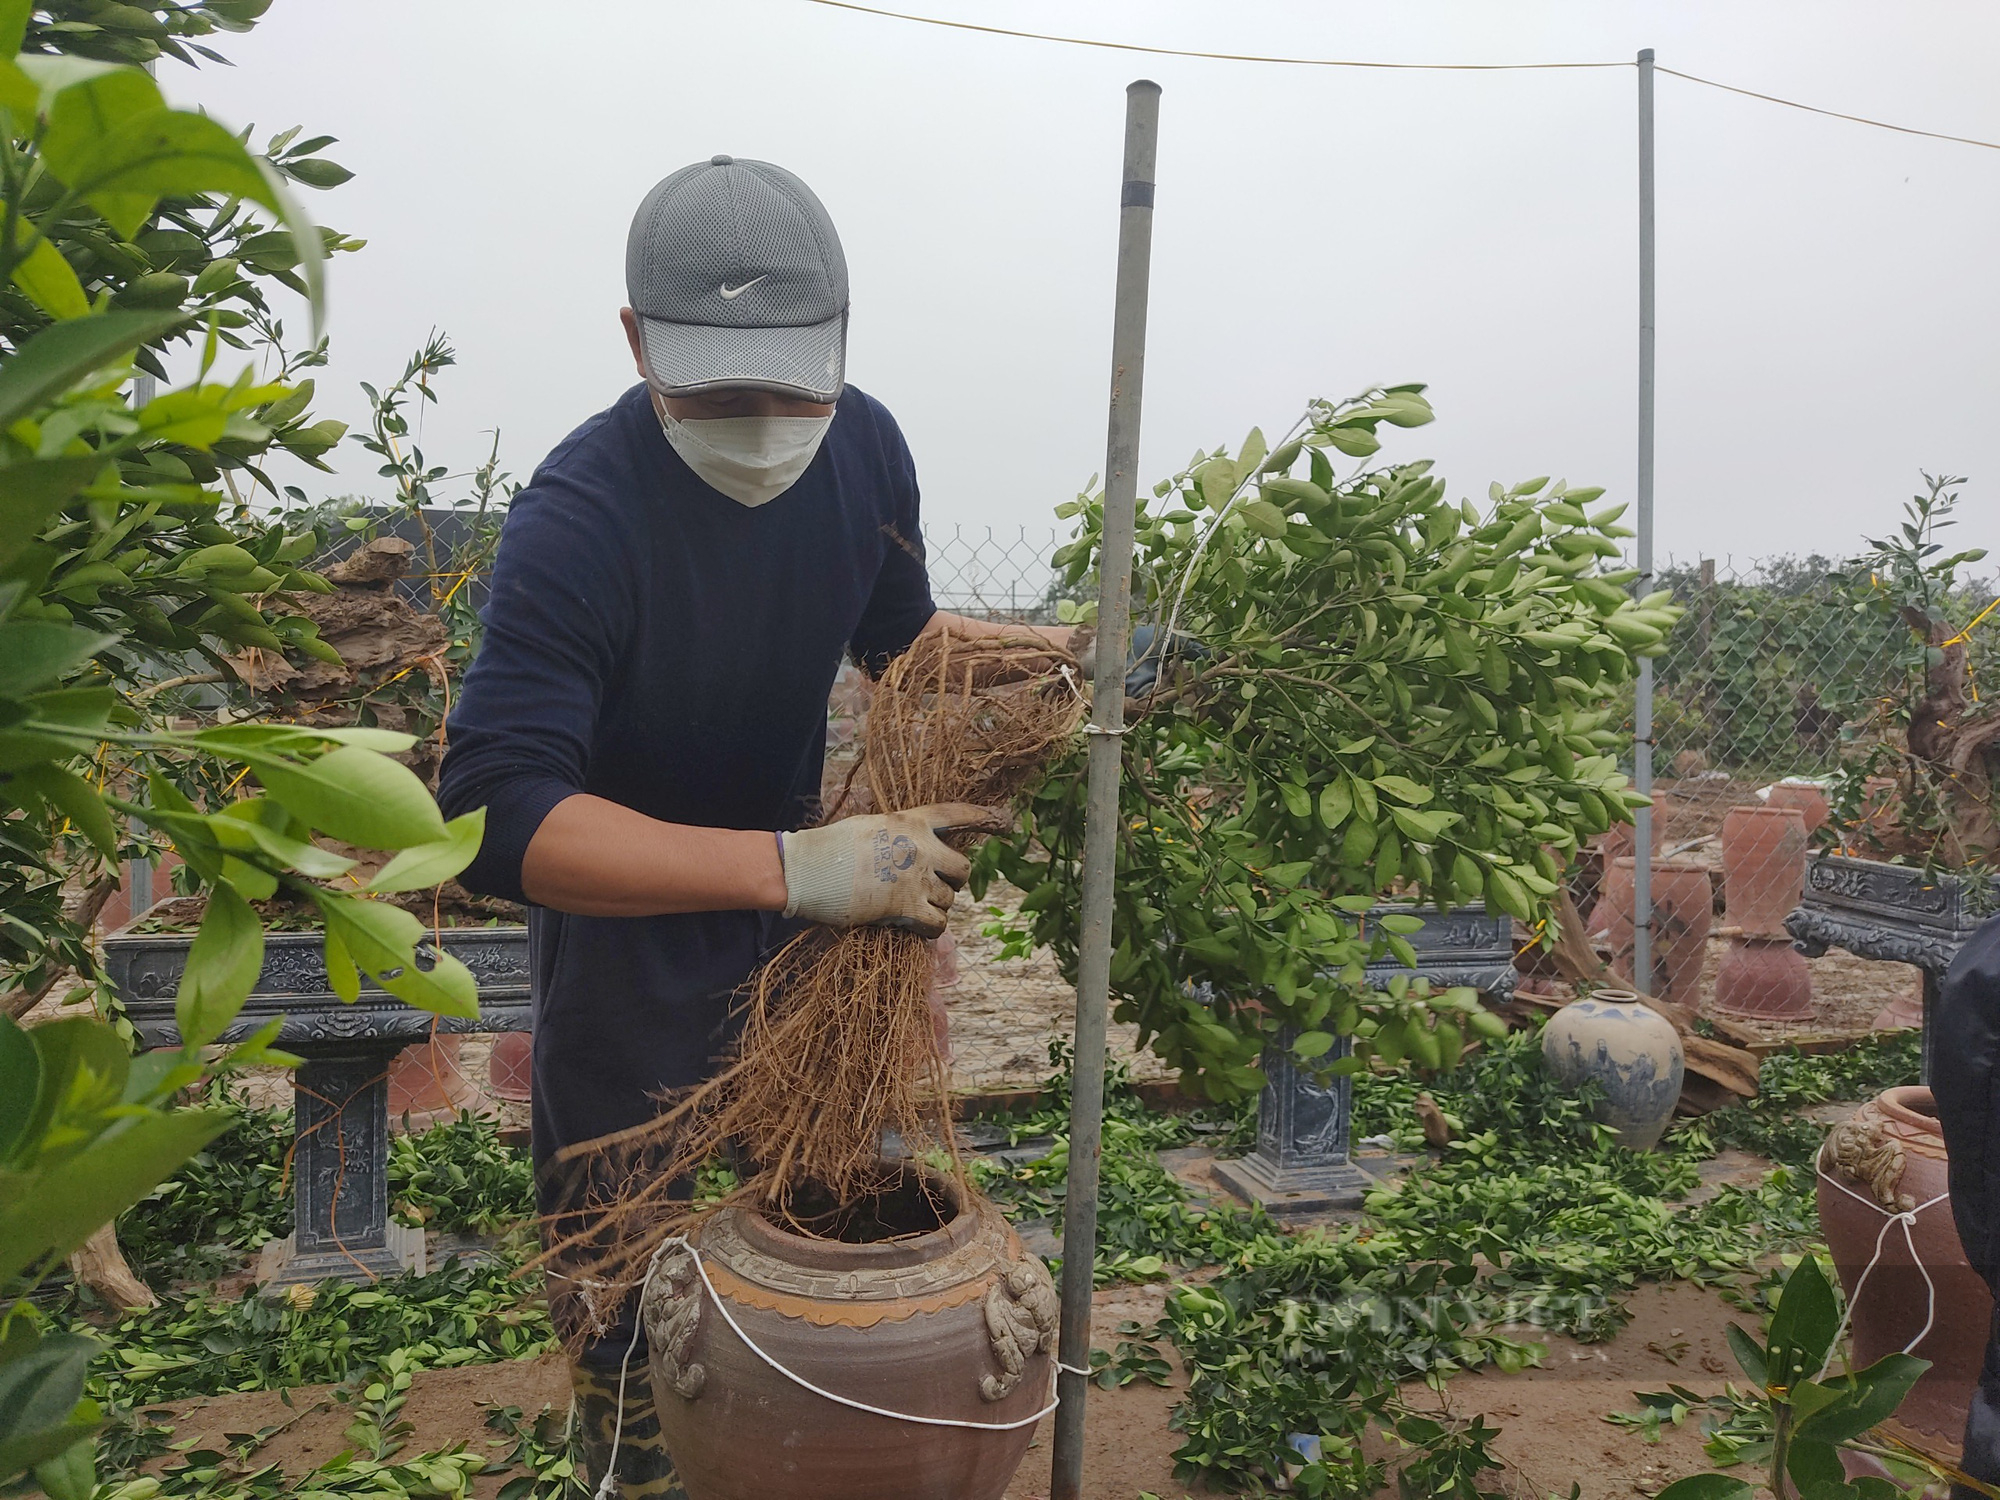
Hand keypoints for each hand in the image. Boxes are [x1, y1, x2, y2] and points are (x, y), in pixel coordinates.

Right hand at [780, 802, 1008, 937]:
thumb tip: (914, 851)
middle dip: (955, 880)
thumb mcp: (870, 827)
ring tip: (912, 907)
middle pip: (963, 868)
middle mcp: (921, 847)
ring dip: (937, 907)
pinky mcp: (907, 907)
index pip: (956, 815)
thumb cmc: (830, 847)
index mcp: (910, 821)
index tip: (1004, 822)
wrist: (808, 869)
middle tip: (935, 887)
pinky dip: (932, 929)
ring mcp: (916, 878)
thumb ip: (898, 836)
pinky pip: (938, 923)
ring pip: (950, 900)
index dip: (983, 818)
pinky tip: (918, 927)